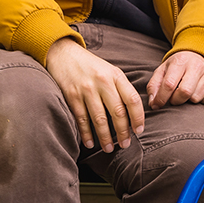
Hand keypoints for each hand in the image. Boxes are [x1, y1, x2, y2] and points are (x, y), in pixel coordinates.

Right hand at [45, 38, 144, 152]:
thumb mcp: (110, 70)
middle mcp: (103, 82)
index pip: (132, 99)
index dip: (138, 117)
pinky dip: (86, 133)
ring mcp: (87, 89)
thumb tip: (132, 112)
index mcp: (116, 75)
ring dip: (105, 137)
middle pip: (118, 112)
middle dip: (123, 132)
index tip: (139, 130)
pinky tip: (90, 143)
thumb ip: (120, 88)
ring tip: (109, 148)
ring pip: (100, 119)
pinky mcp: (72, 96)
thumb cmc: (90, 65)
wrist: (64, 53)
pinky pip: (82, 119)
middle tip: (125, 144)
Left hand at [147, 51, 203, 109]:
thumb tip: (153, 103)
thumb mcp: (163, 70)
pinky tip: (199, 93)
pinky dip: (203, 101)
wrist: (200, 54)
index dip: (161, 98)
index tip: (157, 105)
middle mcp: (196, 65)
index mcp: (180, 60)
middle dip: (176, 100)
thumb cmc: (179, 66)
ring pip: (196, 98)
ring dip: (189, 101)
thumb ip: (154, 85)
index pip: (169, 84)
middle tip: (174, 98)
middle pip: (184, 92)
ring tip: (186, 93)